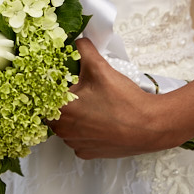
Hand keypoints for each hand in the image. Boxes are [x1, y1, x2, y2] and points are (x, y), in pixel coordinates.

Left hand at [48, 39, 173, 158]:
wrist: (151, 127)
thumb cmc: (125, 102)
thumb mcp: (100, 68)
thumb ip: (84, 50)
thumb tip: (77, 41)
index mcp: (61, 111)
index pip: (43, 96)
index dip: (52, 86)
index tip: (63, 81)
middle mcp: (64, 131)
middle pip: (54, 110)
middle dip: (64, 100)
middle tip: (80, 89)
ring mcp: (76, 144)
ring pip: (66, 126)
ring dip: (74, 116)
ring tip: (92, 104)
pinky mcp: (88, 153)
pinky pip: (78, 139)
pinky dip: (84, 130)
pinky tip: (98, 120)